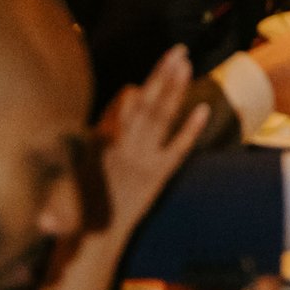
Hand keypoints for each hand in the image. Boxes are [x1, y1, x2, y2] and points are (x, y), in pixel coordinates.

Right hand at [95, 49, 209, 238]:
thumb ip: (107, 122)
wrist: (93, 238)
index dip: (136, 92)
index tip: (155, 70)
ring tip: (186, 65)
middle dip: (161, 76)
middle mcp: (123, 148)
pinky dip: (190, 130)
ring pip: (159, 120)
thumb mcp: (85, 156)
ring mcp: (142, 162)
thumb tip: (132, 89)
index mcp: (101, 142)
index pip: (121, 108)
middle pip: (145, 105)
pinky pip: (177, 151)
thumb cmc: (86, 195)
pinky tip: (203, 109)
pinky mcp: (157, 178)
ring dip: (174, 91)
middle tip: (178, 50)